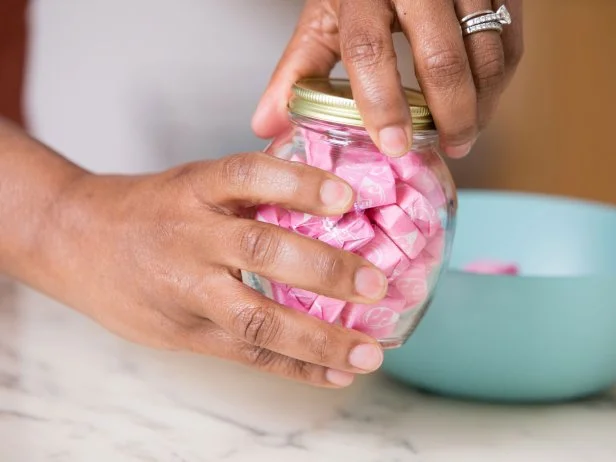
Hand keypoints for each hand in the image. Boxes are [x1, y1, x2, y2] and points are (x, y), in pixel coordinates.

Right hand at [48, 153, 387, 386]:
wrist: (74, 241)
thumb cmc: (147, 210)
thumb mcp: (191, 184)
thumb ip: (248, 192)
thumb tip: (326, 193)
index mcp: (196, 189)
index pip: (249, 176)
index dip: (298, 184)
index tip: (346, 196)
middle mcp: (191, 237)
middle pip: (260, 251)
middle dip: (323, 269)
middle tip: (375, 283)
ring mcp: (186, 290)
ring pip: (255, 318)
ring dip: (318, 339)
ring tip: (368, 353)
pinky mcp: (184, 333)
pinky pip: (246, 355)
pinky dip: (295, 368)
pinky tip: (335, 375)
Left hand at [253, 0, 522, 157]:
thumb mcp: (323, 17)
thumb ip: (298, 69)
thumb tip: (266, 125)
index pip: (369, 51)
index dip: (382, 106)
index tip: (394, 148)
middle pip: (442, 60)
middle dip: (449, 117)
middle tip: (449, 149)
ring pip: (487, 52)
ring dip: (481, 104)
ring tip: (464, 132)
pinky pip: (511, 39)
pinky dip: (500, 80)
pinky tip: (482, 101)